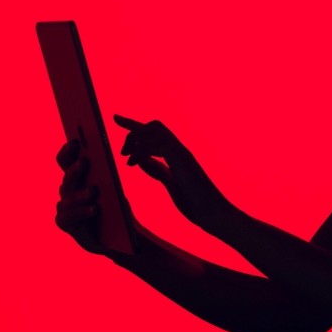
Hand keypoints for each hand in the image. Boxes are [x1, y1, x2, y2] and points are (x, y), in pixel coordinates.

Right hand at [54, 139, 107, 254]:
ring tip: (93, 190)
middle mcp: (66, 190)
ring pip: (69, 197)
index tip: (76, 141)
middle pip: (66, 177)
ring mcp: (63, 207)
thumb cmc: (113, 205)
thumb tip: (103, 152)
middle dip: (75, 169)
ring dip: (81, 193)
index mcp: (75, 176)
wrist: (115, 233)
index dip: (68, 150)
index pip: (65, 160)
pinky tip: (94, 208)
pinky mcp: (65, 223)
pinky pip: (70, 216)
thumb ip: (104, 170)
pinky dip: (82, 212)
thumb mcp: (112, 186)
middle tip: (84, 162)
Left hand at [114, 114, 235, 234]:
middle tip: (123, 152)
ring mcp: (182, 154)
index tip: (116, 118)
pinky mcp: (182, 162)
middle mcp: (180, 150)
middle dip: (134, 131)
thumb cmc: (195, 202)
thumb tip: (140, 159)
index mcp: (176, 155)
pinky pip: (159, 144)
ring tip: (127, 158)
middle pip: (154, 125)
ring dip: (136, 140)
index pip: (153, 132)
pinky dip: (142, 150)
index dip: (133, 124)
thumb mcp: (170, 182)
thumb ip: (157, 169)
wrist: (215, 214)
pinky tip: (133, 163)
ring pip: (156, 131)